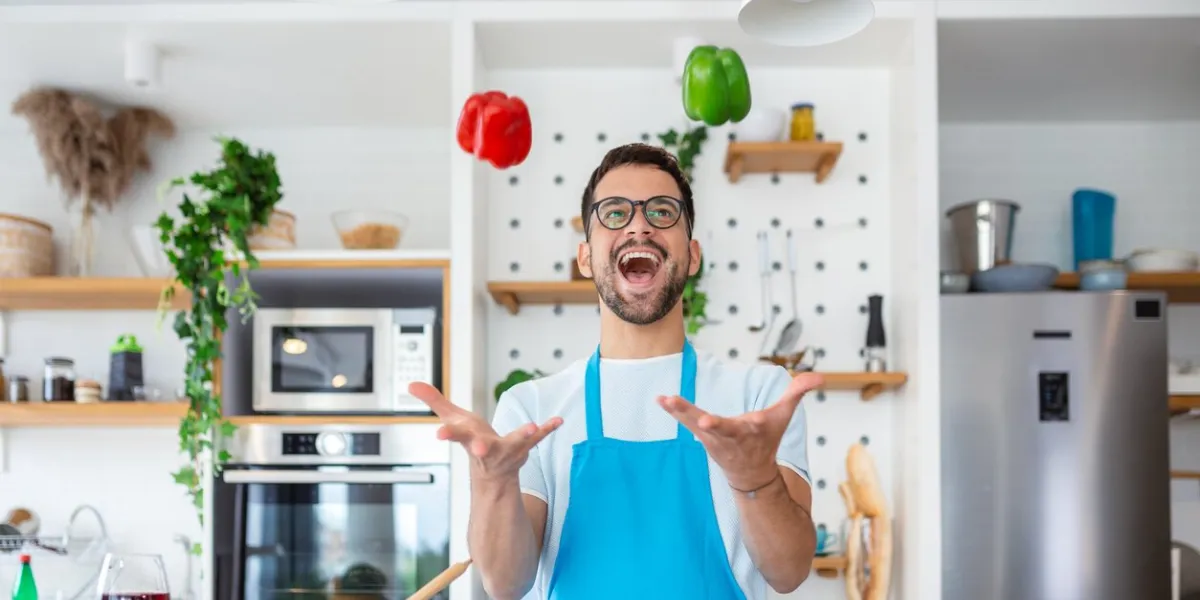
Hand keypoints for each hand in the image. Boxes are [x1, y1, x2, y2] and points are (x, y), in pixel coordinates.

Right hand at [409, 382, 562, 483]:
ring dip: (524, 436)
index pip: (455, 436)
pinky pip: (538, 438)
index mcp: (468, 438)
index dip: (448, 434)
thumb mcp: (451, 419)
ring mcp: (507, 449)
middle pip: (482, 447)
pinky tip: (558, 421)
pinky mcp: (525, 446)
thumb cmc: (471, 440)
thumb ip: (433, 400)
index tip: (440, 435)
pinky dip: (548, 429)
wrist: (492, 472)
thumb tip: (411, 384)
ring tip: (533, 426)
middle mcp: (487, 448)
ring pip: (514, 444)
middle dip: (481, 447)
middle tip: (480, 447)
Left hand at [657, 372, 822, 489]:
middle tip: (703, 421)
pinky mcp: (702, 436)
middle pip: (721, 428)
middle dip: (713, 426)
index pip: (755, 425)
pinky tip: (659, 398)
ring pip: (696, 424)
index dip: (757, 422)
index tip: (755, 420)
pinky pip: (685, 422)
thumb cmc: (766, 440)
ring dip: (681, 412)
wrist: (750, 474)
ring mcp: (714, 438)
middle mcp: (733, 436)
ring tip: (666, 399)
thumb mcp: (783, 417)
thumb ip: (797, 393)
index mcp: (755, 430)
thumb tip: (821, 376)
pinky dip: (674, 411)